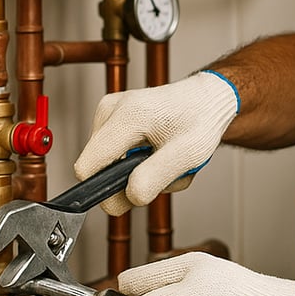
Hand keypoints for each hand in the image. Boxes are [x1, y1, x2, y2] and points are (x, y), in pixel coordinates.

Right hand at [74, 71, 238, 214]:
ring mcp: (108, 112)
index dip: (107, 190)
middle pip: (98, 170)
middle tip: (165, 168)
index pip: (86, 169)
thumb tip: (127, 195)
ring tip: (166, 158)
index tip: (137, 189)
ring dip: (139, 172)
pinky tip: (159, 152)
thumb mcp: (187, 155)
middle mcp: (109, 110)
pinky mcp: (112, 119)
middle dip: (132, 180)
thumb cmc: (201, 120)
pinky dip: (139, 162)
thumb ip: (154, 178)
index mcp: (125, 116)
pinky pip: (115, 155)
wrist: (208, 100)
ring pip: (108, 165)